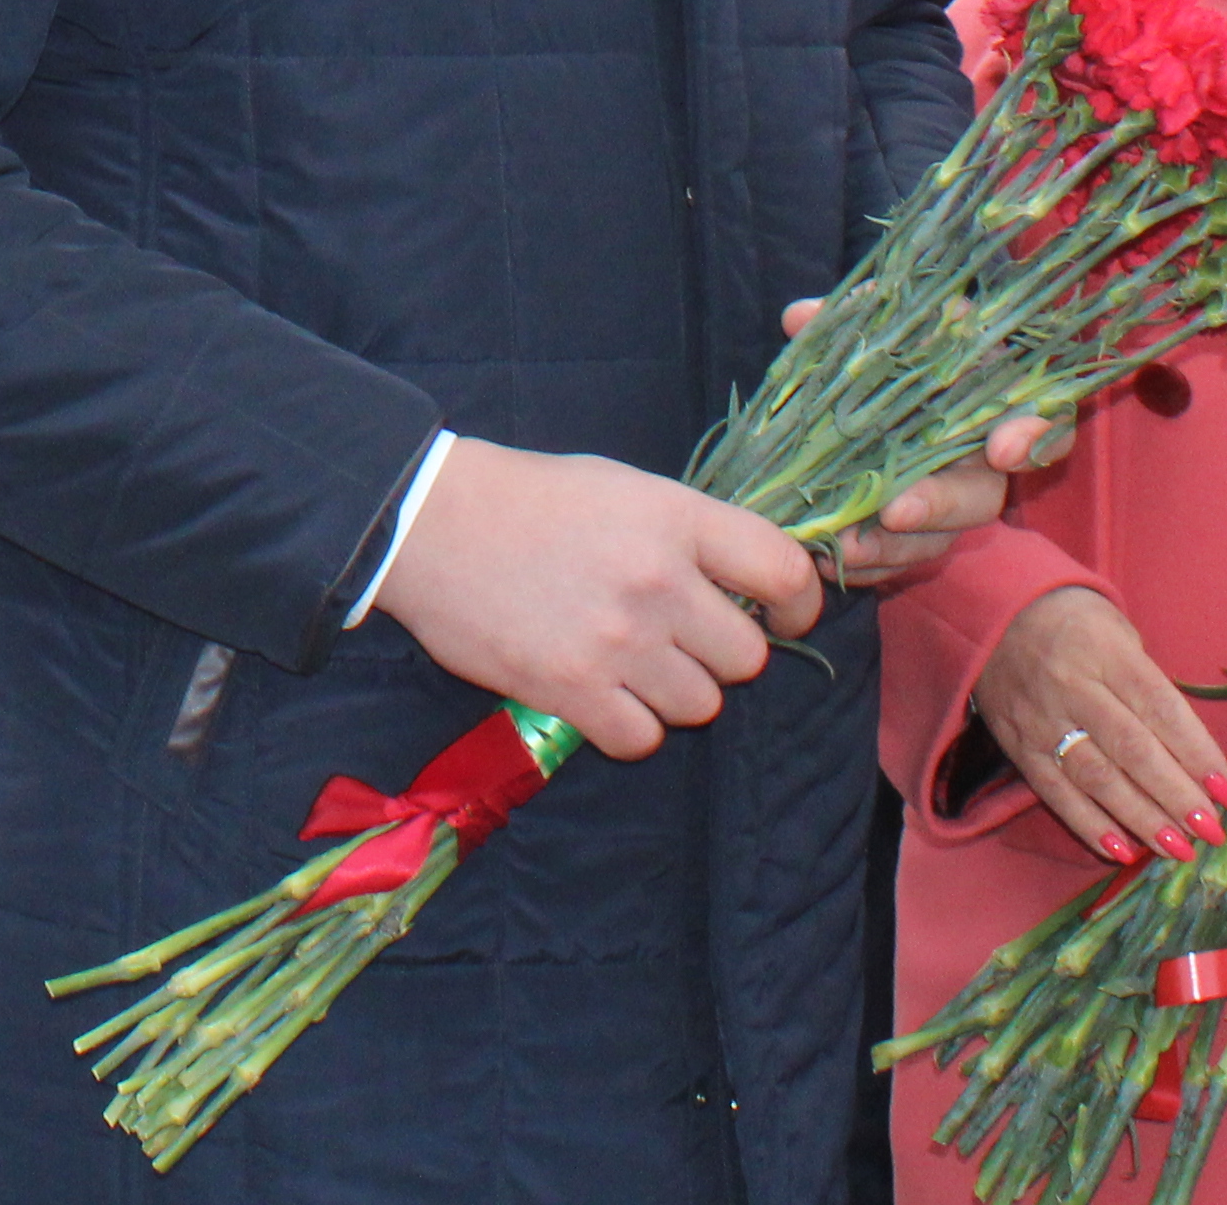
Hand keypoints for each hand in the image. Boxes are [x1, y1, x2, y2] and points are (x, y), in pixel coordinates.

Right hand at [366, 438, 819, 758]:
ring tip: (630, 663)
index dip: (798, 604)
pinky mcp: (572, 690)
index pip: (782, 572)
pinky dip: (631, 726)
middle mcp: (657, 582)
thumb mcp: (623, 487)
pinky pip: (644, 738)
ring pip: (700, 704)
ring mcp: (617, 641)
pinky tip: (603, 694)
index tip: (781, 616)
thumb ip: (688, 532)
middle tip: (679, 639)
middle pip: (746, 658)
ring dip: (674, 692)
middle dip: (720, 654)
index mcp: (674, 519)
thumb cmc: (528, 498)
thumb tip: (748, 583)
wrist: (428, 523)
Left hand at [781, 294, 1074, 585]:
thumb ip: (854, 318)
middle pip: (981, 495)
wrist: (867, 394)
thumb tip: (801, 317)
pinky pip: (900, 561)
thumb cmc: (891, 349)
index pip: (1046, 422)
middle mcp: (981, 459)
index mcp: (992, 399)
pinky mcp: (915, 535)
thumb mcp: (881, 327)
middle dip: (939, 504)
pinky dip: (869, 564)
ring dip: (894, 546)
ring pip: (938, 539)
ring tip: (848, 544)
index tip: (1002, 448)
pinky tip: (833, 561)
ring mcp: (948, 502)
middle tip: (895, 511)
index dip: (1037, 438)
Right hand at [971, 585, 1226, 865]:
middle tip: (1211, 830)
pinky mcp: (1018, 746)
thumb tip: (1193, 753)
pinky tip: (1121, 850)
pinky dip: (1088, 824)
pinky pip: (1054, 792)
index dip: (1197, 752)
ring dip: (1141, 819)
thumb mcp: (1119, 632)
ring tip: (1178, 848)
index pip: (1160, 708)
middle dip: (1176, 795)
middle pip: (1133, 750)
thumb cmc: (1074, 622)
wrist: (991, 613)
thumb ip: (1150, 686)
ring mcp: (1041, 720)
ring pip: (1097, 778)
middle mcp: (1074, 687)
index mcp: (1107, 652)